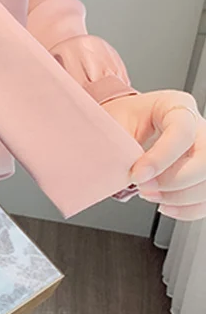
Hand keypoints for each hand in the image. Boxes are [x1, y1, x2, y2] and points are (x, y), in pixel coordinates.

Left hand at [101, 90, 205, 219]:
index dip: (161, 157)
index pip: (182, 131)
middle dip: (174, 181)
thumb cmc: (122, 117)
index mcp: (175, 105)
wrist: (125, 121)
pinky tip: (165, 205)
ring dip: (180, 197)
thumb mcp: (116, 121)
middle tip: (143, 187)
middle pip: (205, 159)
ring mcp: (204, 150)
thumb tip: (121, 170)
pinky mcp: (202, 173)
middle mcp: (198, 126)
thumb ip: (122, 144)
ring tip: (148, 195)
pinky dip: (187, 208)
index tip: (137, 174)